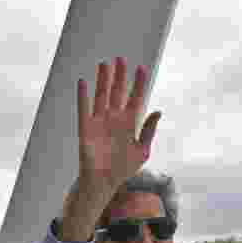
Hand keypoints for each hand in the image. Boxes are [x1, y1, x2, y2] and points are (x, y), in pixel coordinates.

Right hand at [77, 57, 160, 199]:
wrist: (104, 183)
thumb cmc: (124, 169)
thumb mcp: (142, 150)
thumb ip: (149, 130)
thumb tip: (158, 111)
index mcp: (129, 123)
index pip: (135, 98)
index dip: (138, 84)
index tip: (142, 69)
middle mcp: (114, 119)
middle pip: (117, 92)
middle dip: (120, 76)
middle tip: (121, 59)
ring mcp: (100, 122)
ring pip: (101, 96)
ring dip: (102, 80)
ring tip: (104, 64)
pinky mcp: (86, 128)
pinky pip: (84, 109)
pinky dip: (83, 96)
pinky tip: (83, 82)